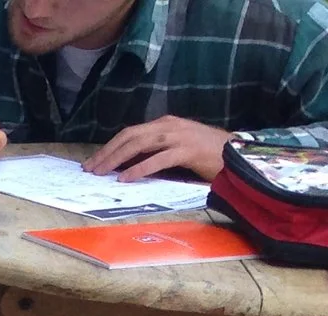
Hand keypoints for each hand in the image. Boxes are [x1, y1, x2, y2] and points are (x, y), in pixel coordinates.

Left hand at [88, 116, 232, 181]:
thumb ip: (154, 151)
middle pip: (130, 136)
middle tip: (90, 169)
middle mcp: (170, 126)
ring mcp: (179, 136)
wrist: (238, 152)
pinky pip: (158, 159)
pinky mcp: (188, 150)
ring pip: (140, 145)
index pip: (130, 133)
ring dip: (117, 159)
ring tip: (101, 173)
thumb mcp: (176, 148)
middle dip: (107, 153)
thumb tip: (127, 165)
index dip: (110, 147)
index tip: (93, 162)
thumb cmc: (207, 154)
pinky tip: (125, 178)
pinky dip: (140, 169)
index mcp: (165, 124)